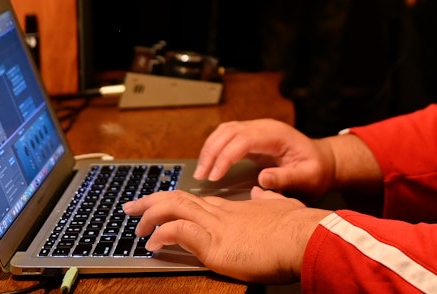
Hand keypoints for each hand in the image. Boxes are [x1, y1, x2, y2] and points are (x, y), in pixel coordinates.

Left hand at [125, 186, 325, 283]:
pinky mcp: (215, 245)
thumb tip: (263, 190)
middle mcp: (222, 214)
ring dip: (150, 217)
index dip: (174, 201)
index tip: (160, 205)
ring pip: (174, 209)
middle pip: (178, 199)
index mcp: (235, 209)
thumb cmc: (298, 227)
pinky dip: (162, 235)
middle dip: (151, 202)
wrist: (305, 236)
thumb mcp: (282, 206)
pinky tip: (153, 244)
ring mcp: (217, 228)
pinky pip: (179, 232)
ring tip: (137, 227)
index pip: (196, 200)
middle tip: (131, 207)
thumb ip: (269, 199)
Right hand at [194, 119, 336, 195]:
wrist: (324, 160)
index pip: (243, 139)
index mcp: (277, 134)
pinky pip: (228, 136)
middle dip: (212, 152)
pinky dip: (216, 147)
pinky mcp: (253, 136)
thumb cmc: (317, 169)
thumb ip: (286, 178)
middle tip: (201, 175)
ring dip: (210, 148)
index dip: (226, 156)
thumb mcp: (308, 177)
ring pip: (225, 130)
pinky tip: (209, 163)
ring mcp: (258, 129)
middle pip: (229, 131)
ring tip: (201, 171)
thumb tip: (262, 179)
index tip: (215, 176)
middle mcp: (265, 127)